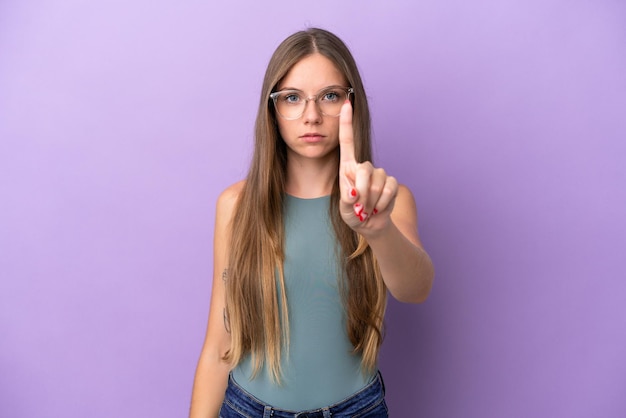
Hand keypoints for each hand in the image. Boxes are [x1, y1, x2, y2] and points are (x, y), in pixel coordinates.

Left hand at [338, 100, 397, 234]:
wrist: (370, 224)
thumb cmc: (353, 213)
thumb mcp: (345, 210)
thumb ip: (347, 201)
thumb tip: (354, 192)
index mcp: (348, 167)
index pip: (347, 142)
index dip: (346, 123)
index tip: (346, 104)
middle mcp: (364, 166)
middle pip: (364, 170)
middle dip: (362, 192)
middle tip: (359, 207)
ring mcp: (379, 173)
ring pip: (377, 183)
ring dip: (371, 201)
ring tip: (368, 208)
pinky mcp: (391, 182)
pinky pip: (389, 189)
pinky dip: (382, 203)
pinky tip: (378, 207)